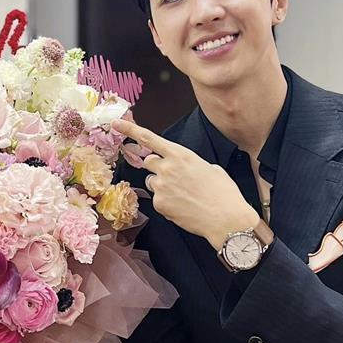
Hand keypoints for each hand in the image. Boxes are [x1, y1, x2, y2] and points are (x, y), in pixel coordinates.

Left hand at [112, 118, 258, 248]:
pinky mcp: (159, 204)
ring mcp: (161, 186)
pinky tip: (183, 207)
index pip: (149, 138)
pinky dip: (167, 203)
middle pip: (149, 162)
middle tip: (175, 178)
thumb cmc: (223, 194)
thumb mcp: (210, 168)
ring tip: (183, 196)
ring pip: (152, 182)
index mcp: (181, 155)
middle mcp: (167, 168)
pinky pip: (157, 200)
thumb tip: (183, 169)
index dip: (130, 129)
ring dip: (162, 186)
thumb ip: (190, 164)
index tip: (116, 123)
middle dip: (158, 167)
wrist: (226, 219)